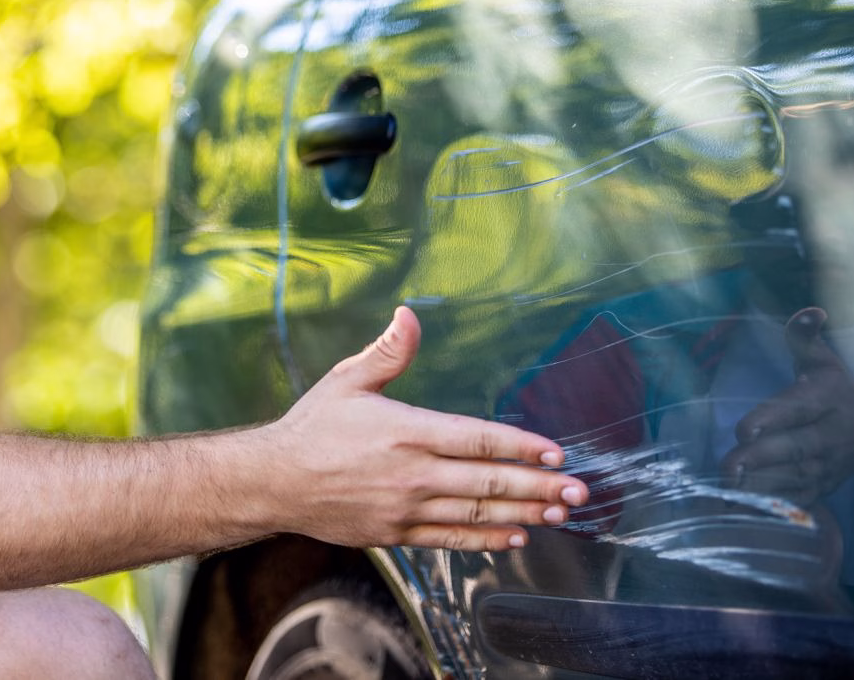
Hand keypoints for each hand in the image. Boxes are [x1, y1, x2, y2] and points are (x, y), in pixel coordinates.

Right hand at [257, 306, 587, 551]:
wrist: (274, 482)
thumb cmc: (311, 428)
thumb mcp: (348, 381)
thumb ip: (387, 352)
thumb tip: (409, 315)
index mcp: (406, 431)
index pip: (479, 439)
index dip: (523, 447)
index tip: (557, 453)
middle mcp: (412, 473)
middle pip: (488, 481)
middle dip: (539, 487)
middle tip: (579, 491)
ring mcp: (406, 508)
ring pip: (476, 513)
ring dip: (523, 514)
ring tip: (559, 514)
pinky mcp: (396, 534)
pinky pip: (451, 539)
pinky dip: (486, 539)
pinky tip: (514, 537)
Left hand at [723, 307, 853, 504]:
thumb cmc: (838, 391)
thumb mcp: (823, 361)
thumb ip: (804, 338)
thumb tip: (808, 312)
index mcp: (826, 400)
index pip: (798, 410)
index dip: (771, 420)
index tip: (743, 431)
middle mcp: (829, 435)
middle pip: (795, 449)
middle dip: (760, 460)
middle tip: (728, 466)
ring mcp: (828, 465)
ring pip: (795, 480)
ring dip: (761, 487)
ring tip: (726, 490)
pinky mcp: (824, 487)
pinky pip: (799, 500)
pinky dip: (773, 507)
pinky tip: (743, 509)